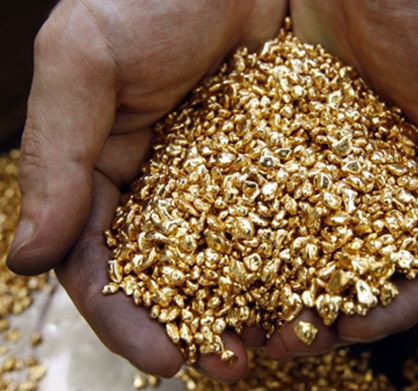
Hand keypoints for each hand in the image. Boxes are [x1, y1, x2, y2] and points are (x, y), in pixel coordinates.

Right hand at [7, 0, 285, 380]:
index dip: (125, 316)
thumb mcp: (83, 61)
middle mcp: (162, 182)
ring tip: (276, 339)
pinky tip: (312, 282)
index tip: (162, 359)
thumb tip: (26, 259)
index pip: (100, 261)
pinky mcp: (270, 158)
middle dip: (194, 324)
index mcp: (106, 170)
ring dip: (247, 302)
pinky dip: (290, 253)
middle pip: (171, 271)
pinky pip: (279, 214)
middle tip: (228, 364)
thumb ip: (55, 154)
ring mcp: (220, 173)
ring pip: (229, 253)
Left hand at [263, 0, 417, 359]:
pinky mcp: (282, 143)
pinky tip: (220, 261)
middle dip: (325, 308)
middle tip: (286, 338)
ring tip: (244, 319)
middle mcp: (385, 187)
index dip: (391, 304)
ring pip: (305, 243)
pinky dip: (245, 234)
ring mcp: (330, 168)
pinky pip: (261, 196)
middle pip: (357, 267)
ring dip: (278, 286)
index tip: (350, 324)